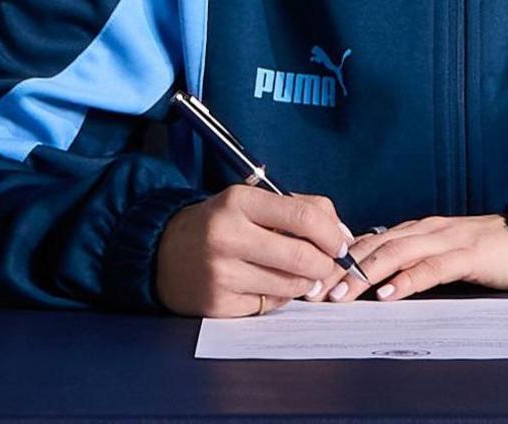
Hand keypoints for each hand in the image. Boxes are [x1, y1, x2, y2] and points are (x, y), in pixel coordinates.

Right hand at [154, 186, 354, 317]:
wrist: (165, 253)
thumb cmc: (221, 225)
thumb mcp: (252, 203)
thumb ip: (300, 209)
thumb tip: (342, 235)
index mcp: (238, 201)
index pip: (304, 216)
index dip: (332, 234)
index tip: (340, 244)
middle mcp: (227, 235)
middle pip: (302, 257)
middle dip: (324, 264)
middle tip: (324, 264)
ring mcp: (221, 273)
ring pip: (291, 285)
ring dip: (303, 282)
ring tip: (291, 273)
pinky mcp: (219, 304)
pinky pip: (272, 305)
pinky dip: (278, 296)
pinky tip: (262, 284)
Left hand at [320, 214, 507, 302]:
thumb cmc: (486, 251)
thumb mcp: (441, 253)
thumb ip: (412, 260)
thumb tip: (376, 278)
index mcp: (416, 229)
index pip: (367, 242)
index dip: (337, 261)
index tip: (312, 280)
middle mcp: (425, 230)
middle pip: (373, 247)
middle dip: (340, 270)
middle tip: (315, 292)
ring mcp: (445, 240)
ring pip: (395, 254)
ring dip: (364, 275)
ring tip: (341, 295)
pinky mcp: (467, 256)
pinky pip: (431, 267)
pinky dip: (407, 281)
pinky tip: (388, 294)